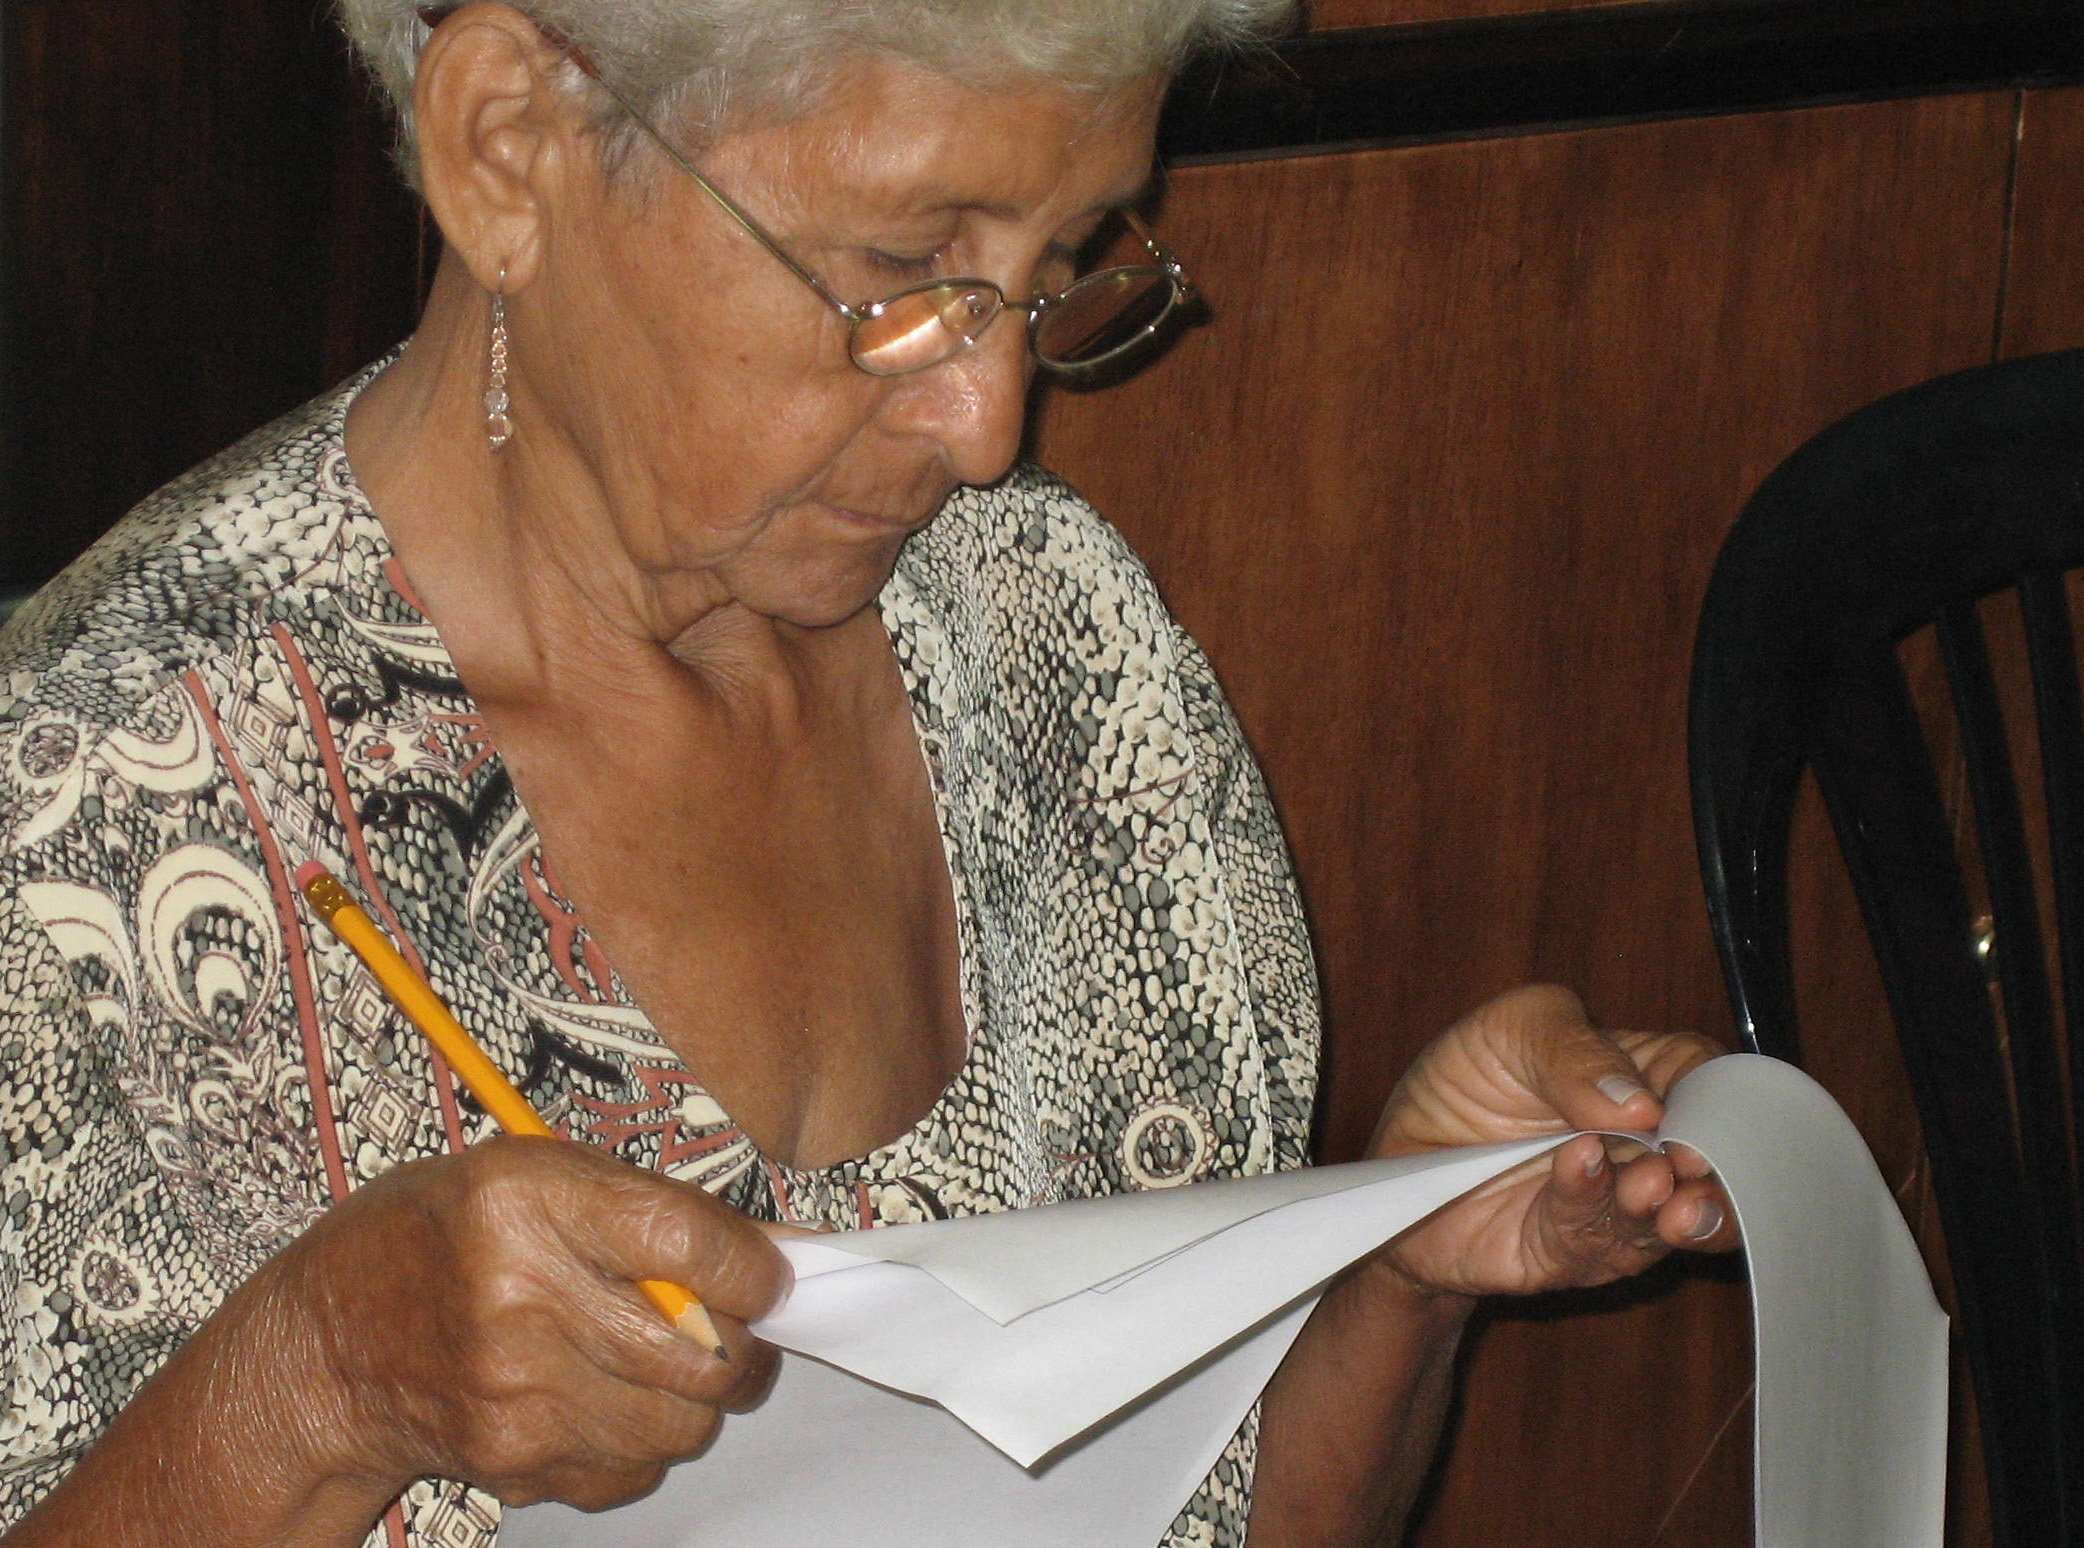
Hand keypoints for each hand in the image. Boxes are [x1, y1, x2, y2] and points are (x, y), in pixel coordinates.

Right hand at [270, 1135, 788, 1512]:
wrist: (329, 1347)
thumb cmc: (440, 1237)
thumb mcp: (535, 1175)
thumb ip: (654, 1208)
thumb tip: (782, 1250)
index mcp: (528, 1203)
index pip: (685, 1242)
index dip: (753, 1266)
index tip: (770, 1275)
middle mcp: (520, 1299)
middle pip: (701, 1351)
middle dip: (746, 1345)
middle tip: (736, 1328)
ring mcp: (516, 1393)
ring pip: (680, 1423)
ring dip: (695, 1398)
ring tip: (662, 1361)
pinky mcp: (514, 1461)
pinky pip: (633, 1470)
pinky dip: (640, 1443)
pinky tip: (601, 1400)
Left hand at [1369, 984, 1737, 1298]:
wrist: (1406, 1160)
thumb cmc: (1470, 1080)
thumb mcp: (1510, 1030)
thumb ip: (1572, 1050)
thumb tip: (1640, 1101)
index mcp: (1646, 1076)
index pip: (1708, 1080)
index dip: (1714, 1095)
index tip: (1693, 1106)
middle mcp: (1646, 1147)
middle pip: (1711, 1161)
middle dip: (1707, 1167)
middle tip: (1686, 1162)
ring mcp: (1619, 1205)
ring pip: (1671, 1218)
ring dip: (1663, 1203)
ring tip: (1647, 1185)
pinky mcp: (1577, 1253)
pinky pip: (1596, 1240)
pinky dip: (1590, 1205)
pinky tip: (1578, 1171)